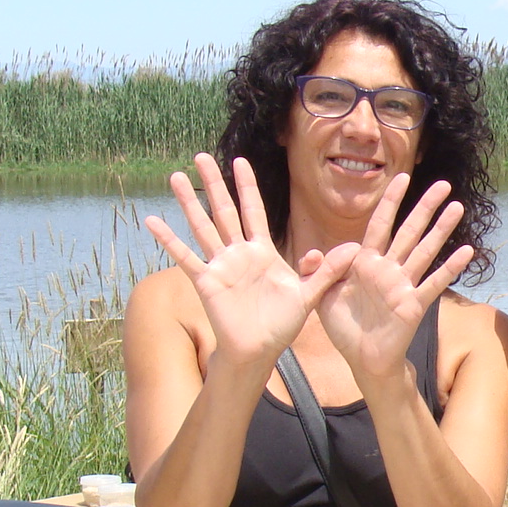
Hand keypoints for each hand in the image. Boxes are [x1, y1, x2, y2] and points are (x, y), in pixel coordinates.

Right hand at [144, 153, 349, 369]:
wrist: (260, 351)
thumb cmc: (282, 325)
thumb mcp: (309, 294)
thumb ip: (327, 271)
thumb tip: (355, 250)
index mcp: (262, 251)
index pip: (254, 210)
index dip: (246, 186)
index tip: (239, 161)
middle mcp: (239, 253)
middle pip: (224, 210)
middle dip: (214, 183)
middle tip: (202, 155)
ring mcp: (221, 265)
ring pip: (203, 226)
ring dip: (189, 202)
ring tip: (175, 176)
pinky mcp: (207, 281)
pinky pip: (186, 257)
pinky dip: (169, 240)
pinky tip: (152, 221)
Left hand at [314, 173, 474, 386]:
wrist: (361, 359)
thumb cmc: (344, 326)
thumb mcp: (320, 296)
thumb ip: (317, 272)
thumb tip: (313, 252)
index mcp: (366, 262)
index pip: (380, 224)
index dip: (391, 201)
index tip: (403, 177)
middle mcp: (388, 269)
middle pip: (409, 231)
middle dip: (425, 207)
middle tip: (444, 184)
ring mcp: (403, 285)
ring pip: (425, 250)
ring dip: (441, 229)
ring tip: (458, 207)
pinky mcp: (413, 304)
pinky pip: (433, 283)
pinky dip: (450, 268)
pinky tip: (466, 252)